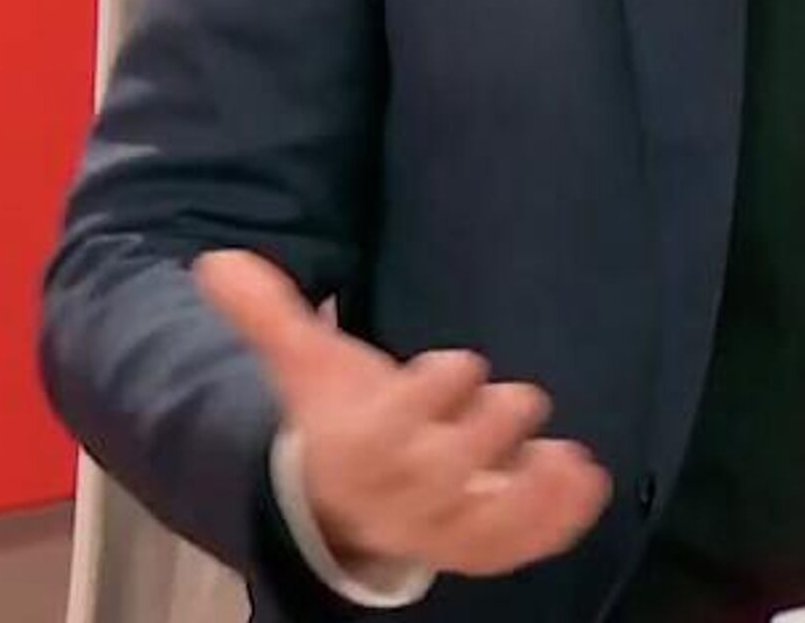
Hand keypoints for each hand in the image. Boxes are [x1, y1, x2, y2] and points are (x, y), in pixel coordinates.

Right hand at [196, 249, 611, 576]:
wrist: (336, 505)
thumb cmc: (336, 419)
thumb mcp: (308, 367)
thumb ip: (270, 315)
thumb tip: (215, 259)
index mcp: (363, 445)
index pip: (403, 418)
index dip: (438, 386)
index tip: (458, 363)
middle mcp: (404, 493)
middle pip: (454, 466)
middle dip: (490, 428)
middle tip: (518, 401)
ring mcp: (443, 527)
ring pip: (487, 521)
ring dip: (531, 493)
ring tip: (568, 459)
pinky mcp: (481, 544)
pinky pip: (519, 544)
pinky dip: (556, 521)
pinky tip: (590, 483)